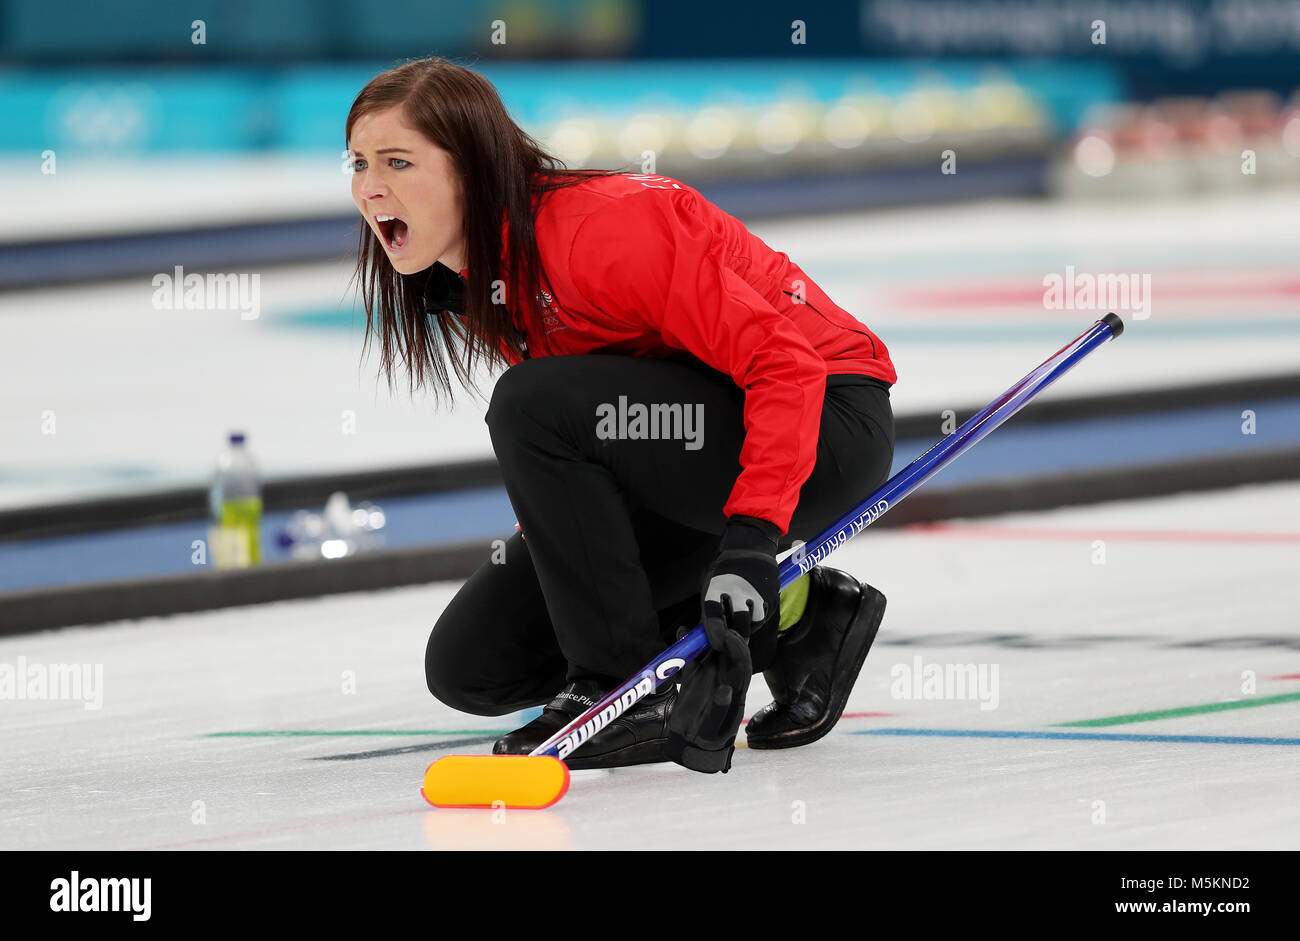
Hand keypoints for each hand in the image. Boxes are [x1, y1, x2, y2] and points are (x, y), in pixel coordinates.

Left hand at [700, 515, 779, 649]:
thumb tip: (709, 634)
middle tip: (732, 640)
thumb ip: (710, 608)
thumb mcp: (710, 584)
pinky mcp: (771, 594)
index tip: (716, 643)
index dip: (714, 635)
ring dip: (748, 627)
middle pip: (739, 626)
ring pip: (754, 623)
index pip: (714, 619)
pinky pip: (764, 615)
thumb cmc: (724, 567)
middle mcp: (738, 590)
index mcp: (717, 587)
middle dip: (735, 637)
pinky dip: (757, 618)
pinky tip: (751, 610)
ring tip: (741, 621)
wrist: (749, 545)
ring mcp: (756, 592)